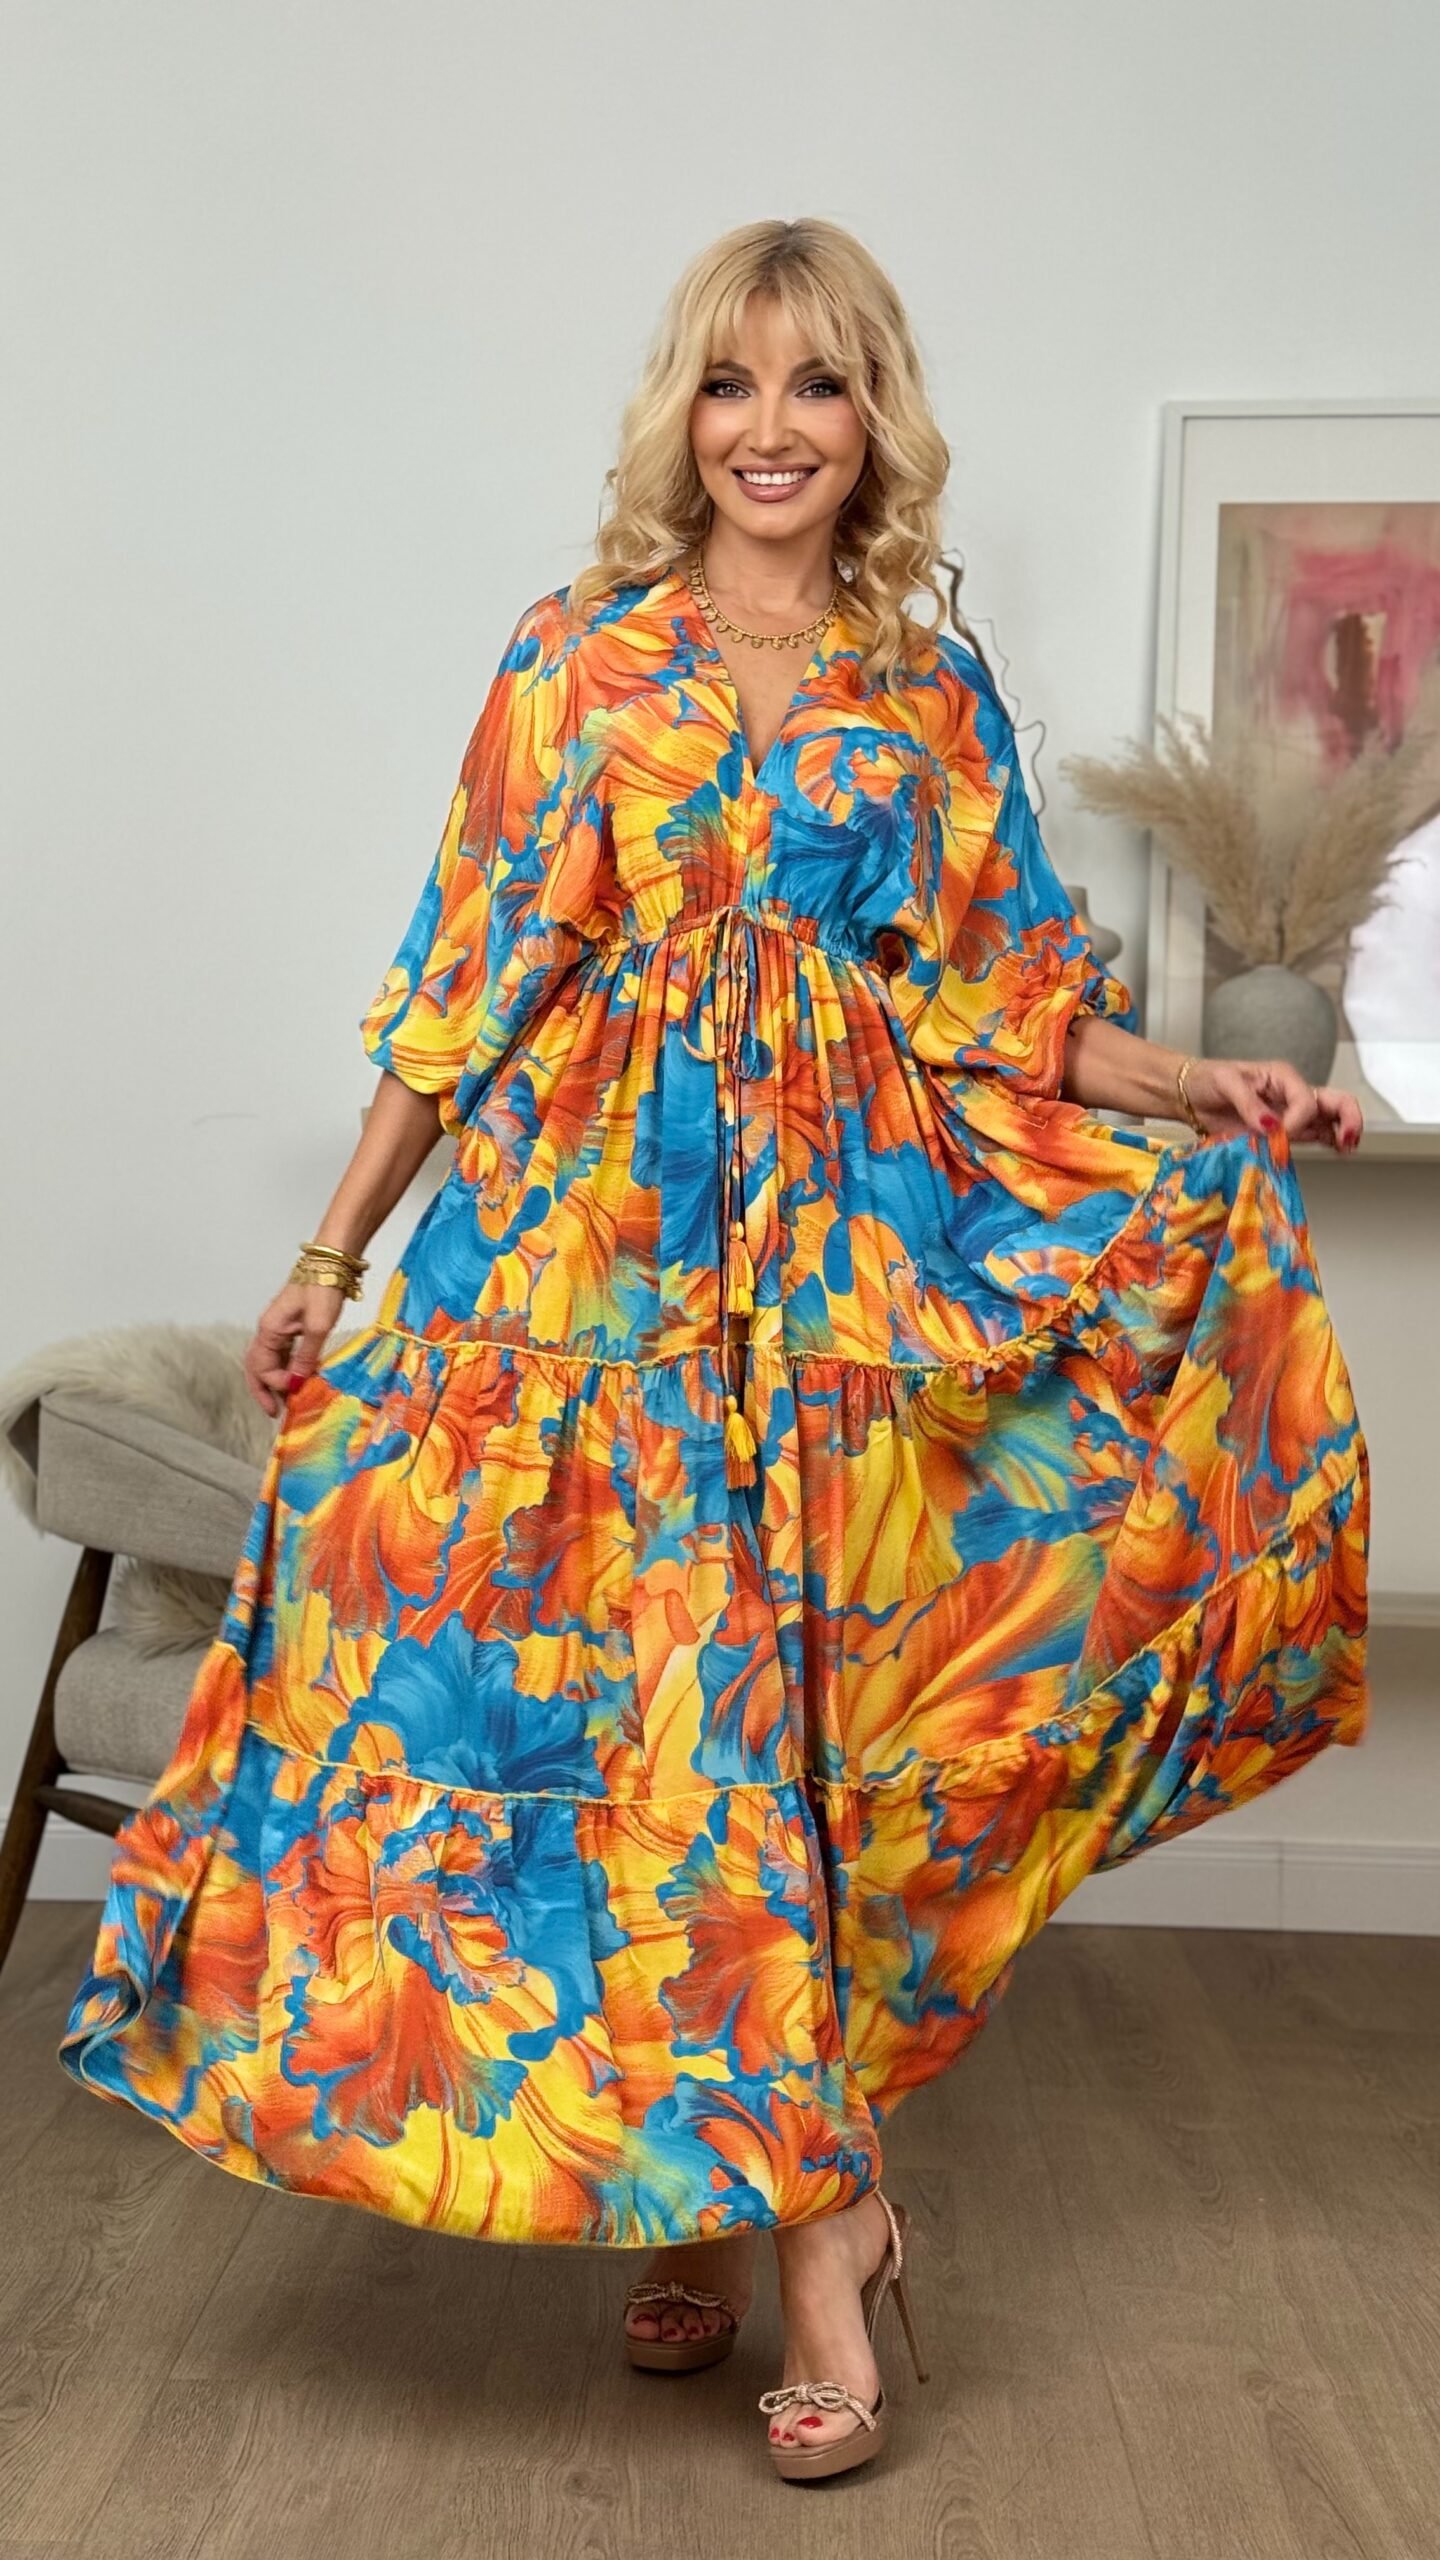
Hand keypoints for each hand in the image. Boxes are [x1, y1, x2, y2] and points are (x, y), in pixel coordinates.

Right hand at [244, 1280, 348, 1416]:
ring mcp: (279, 1327)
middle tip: (275, 1413)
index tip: (296, 1391)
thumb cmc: (324, 1289)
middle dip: (263, 1390)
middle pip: (257, 1366)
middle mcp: (269, 1329)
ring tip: (288, 1402)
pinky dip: (288, 1368)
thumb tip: (298, 1383)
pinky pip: (283, 1353)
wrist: (332, 1262)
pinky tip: (299, 1379)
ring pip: (270, 1361)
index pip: (262, 1367)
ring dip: (277, 1382)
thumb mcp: (317, 1326)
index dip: (276, 1383)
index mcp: (269, 1329)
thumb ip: (306, 1356)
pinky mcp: (292, 1325)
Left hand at [1181, 1055, 1363, 1152]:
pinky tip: (1338, 1151)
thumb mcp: (1225, 1083)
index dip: (1297, 1121)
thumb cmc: (1208, 1080)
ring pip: (1331, 1120)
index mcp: (1283, 1076)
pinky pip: (1316, 1135)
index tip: (1276, 1134)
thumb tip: (1271, 1125)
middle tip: (1348, 1139)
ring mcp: (1292, 1114)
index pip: (1305, 1101)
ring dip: (1343, 1134)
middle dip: (1348, 1118)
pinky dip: (1330, 1143)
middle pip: (1335, 1101)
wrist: (1192, 1096)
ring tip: (1348, 1149)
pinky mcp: (1286, 1132)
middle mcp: (1293, 1093)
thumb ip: (1249, 1103)